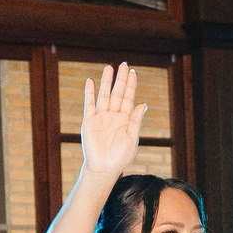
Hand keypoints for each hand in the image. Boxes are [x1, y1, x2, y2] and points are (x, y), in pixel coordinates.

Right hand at [78, 62, 143, 177]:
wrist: (105, 168)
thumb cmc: (121, 156)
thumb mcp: (132, 138)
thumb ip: (136, 121)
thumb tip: (143, 104)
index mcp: (126, 118)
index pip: (129, 97)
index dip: (131, 85)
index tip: (133, 73)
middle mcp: (113, 114)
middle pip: (117, 92)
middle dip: (121, 79)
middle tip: (124, 65)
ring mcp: (101, 116)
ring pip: (104, 95)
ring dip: (106, 82)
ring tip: (109, 68)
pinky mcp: (89, 121)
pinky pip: (90, 104)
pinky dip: (90, 93)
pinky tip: (91, 81)